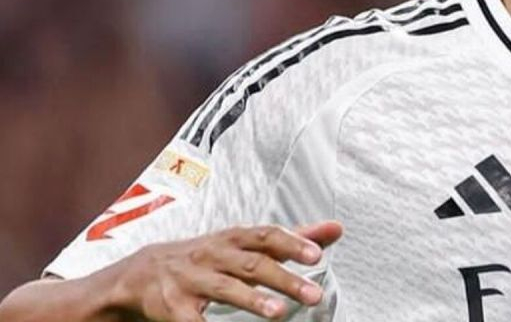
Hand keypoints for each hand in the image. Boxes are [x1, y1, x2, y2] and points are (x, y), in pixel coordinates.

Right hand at [108, 221, 342, 321]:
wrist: (143, 272)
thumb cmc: (208, 256)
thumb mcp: (247, 243)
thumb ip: (291, 238)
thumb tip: (335, 229)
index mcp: (234, 239)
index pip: (267, 236)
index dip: (292, 244)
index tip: (317, 255)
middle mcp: (214, 255)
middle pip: (252, 264)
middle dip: (284, 279)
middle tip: (313, 295)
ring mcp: (192, 280)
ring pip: (225, 289)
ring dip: (252, 300)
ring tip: (279, 313)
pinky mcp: (173, 307)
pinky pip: (192, 321)